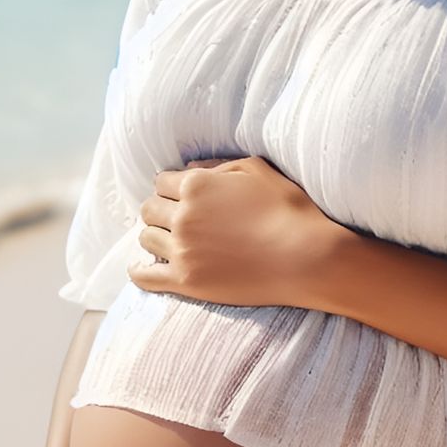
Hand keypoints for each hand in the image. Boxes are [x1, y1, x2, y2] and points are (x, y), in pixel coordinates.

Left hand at [126, 154, 342, 309]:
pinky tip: (142, 267)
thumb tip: (185, 168)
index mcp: (196, 185)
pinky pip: (144, 277)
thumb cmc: (287, 209)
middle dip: (161, 210)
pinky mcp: (187, 282)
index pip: (161, 181)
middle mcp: (182, 216)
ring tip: (171, 240)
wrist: (307, 257)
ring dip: (155, 236)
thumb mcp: (256, 169)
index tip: (183, 195)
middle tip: (177, 218)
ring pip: (146, 238)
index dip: (172, 187)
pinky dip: (139, 271)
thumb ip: (217, 165)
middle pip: (149, 209)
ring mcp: (182, 251)